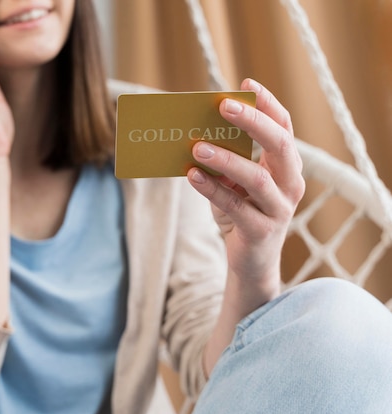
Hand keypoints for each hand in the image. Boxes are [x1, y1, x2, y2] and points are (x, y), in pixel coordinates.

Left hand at [188, 79, 304, 295]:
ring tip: (197, 146)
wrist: (250, 262)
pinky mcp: (261, 231)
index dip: (268, 104)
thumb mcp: (235, 183)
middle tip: (223, 105)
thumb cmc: (241, 213)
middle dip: (252, 121)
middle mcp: (290, 183)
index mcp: (286, 166)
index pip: (284, 127)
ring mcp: (279, 208)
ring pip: (257, 177)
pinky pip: (234, 206)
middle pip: (279, 144)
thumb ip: (225, 159)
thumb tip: (195, 133)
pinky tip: (191, 175)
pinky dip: (211, 189)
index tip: (246, 83)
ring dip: (225, 158)